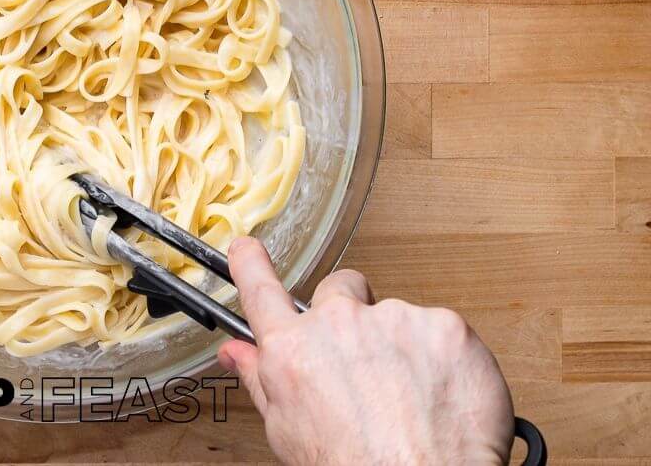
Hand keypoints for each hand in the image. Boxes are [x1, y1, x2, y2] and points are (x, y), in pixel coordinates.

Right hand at [219, 240, 512, 465]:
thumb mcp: (290, 435)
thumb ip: (261, 381)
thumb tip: (236, 354)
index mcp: (293, 351)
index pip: (260, 288)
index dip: (250, 263)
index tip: (247, 248)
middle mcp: (338, 323)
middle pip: (341, 290)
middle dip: (353, 315)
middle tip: (369, 362)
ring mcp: (394, 319)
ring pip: (397, 316)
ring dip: (403, 346)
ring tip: (412, 400)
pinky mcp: (444, 326)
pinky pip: (442, 331)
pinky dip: (446, 360)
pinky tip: (443, 397)